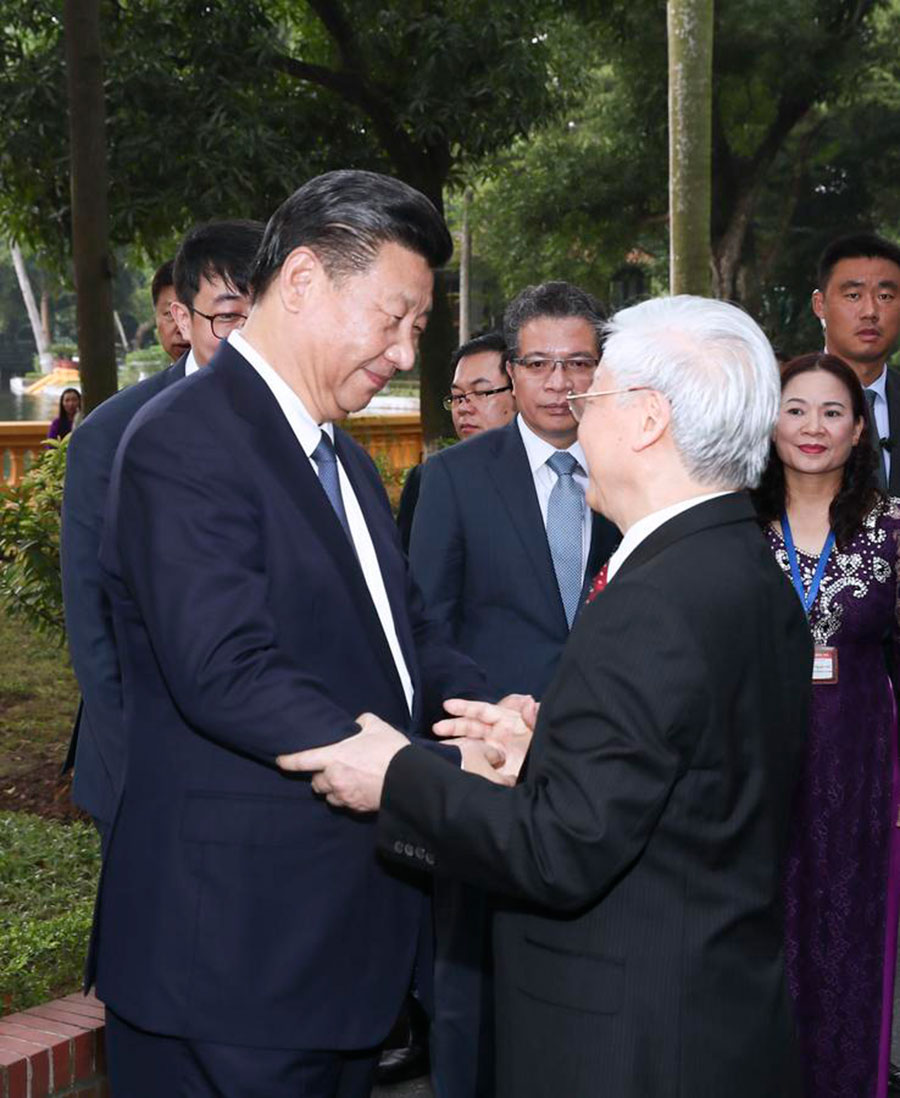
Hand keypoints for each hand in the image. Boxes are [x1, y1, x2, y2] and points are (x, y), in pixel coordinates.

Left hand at [276, 713, 408, 812]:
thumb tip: (357, 724)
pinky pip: (344, 804)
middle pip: (315, 782)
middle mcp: (334, 779)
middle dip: (319, 776)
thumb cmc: (390, 750)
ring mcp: (345, 795)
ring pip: (328, 795)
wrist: (408, 780)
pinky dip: (346, 797)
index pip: (302, 760)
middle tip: (330, 768)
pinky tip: (357, 789)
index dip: (287, 761)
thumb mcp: (376, 726)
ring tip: (345, 780)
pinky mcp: (356, 808)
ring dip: (332, 789)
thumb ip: (361, 721)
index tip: (279, 760)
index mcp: (334, 757)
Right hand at [433, 696, 538, 779]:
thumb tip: (529, 701)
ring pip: (468, 743)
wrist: (552, 771)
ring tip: (438, 747)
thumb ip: (535, 716)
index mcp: (505, 721)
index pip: (482, 711)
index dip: (465, 707)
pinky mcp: (492, 766)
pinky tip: (447, 763)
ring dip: (453, 743)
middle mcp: (495, 733)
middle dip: (453, 726)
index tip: (448, 706)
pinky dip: (461, 761)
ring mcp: (492, 750)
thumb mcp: (540, 730)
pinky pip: (475, 762)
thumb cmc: (544, 743)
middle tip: (437, 728)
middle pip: (470, 726)